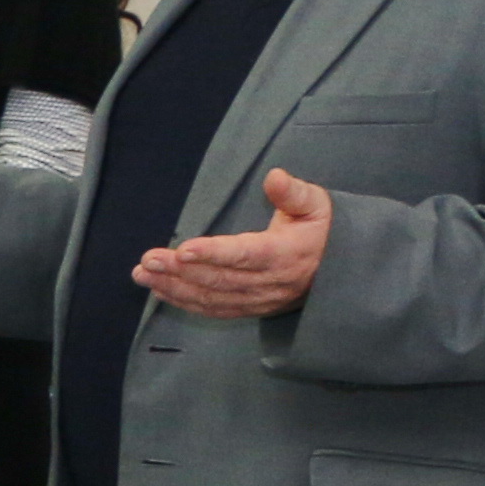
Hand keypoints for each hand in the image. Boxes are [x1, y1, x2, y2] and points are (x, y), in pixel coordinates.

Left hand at [137, 168, 332, 318]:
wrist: (342, 269)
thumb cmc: (321, 229)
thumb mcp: (317, 204)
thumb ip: (293, 192)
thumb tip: (274, 176)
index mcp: (285, 254)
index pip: (245, 255)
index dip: (214, 254)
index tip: (184, 249)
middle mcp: (270, 282)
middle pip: (220, 279)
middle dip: (180, 270)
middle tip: (148, 260)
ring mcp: (259, 299)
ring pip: (212, 297)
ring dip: (175, 287)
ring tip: (143, 274)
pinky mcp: (251, 308)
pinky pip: (215, 309)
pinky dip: (185, 302)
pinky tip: (160, 290)